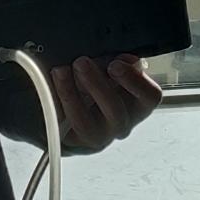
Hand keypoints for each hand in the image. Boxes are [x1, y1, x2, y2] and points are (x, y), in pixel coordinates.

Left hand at [45, 53, 163, 154]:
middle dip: (97, 84)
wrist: (73, 111)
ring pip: (86, 123)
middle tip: (81, 62)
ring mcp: (97, 136)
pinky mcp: (72, 141)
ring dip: (71, 94)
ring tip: (61, 71)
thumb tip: (123, 57)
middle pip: (116, 110)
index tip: (115, 64)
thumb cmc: (98, 86)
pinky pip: (62, 125)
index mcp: (138, 105)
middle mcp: (121, 124)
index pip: (150, 97)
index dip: (134, 80)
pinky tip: (49, 85)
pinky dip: (54, 103)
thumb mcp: (112, 71)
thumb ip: (120, 63)